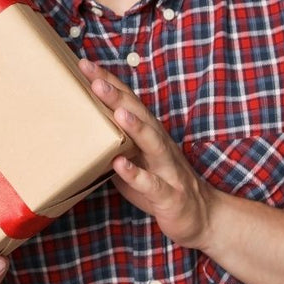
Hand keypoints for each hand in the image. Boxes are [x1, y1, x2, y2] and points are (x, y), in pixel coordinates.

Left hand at [79, 58, 214, 248]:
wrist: (203, 218)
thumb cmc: (162, 186)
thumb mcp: (135, 162)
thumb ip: (113, 146)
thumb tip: (80, 131)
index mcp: (150, 135)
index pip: (128, 102)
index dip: (109, 82)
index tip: (85, 65)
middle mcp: (160, 145)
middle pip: (138, 114)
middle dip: (116, 95)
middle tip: (95, 78)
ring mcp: (167, 169)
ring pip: (152, 142)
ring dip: (135, 126)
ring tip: (117, 111)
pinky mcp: (169, 195)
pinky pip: (152, 184)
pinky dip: (136, 173)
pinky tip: (119, 164)